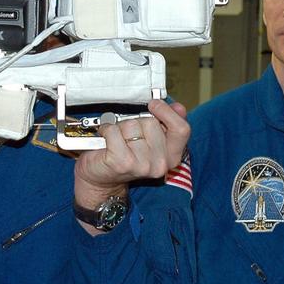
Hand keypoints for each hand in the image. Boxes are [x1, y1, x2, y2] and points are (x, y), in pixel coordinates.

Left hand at [74, 99, 190, 206]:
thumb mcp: (151, 139)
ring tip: (117, 139)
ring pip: (131, 125)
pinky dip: (106, 130)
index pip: (181, 129)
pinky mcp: (122, 163)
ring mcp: (142, 165)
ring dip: (120, 127)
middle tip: (129, 135)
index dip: (167, 113)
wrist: (102, 177)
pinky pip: (113, 130)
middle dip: (136, 121)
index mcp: (172, 157)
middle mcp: (161, 164)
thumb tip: (179, 107)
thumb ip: (168, 123)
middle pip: (151, 122)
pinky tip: (106, 140)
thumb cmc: (126, 155)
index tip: (154, 105)